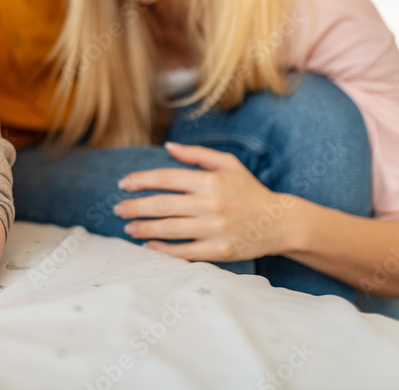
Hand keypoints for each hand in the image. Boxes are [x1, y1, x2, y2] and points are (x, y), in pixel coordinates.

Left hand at [114, 143, 293, 261]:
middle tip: (118, 209)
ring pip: (169, 229)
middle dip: (135, 207)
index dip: (141, 180)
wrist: (280, 223)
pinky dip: (163, 249)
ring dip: (144, 228)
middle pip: (162, 205)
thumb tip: (168, 147)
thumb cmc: (250, 191)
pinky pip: (185, 251)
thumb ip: (197, 154)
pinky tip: (149, 246)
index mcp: (211, 180)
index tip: (123, 184)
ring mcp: (215, 229)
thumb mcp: (228, 164)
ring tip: (129, 228)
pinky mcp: (219, 251)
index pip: (166, 178)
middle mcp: (211, 204)